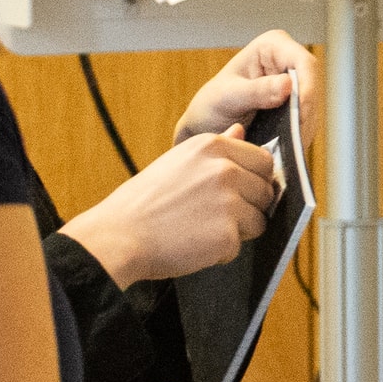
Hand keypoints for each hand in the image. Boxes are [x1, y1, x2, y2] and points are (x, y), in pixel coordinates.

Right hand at [59, 127, 280, 284]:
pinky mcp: (226, 234)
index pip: (263, 160)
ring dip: (238, 230)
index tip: (237, 192)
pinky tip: (193, 245)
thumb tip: (241, 129)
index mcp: (212, 146)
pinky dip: (221, 252)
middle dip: (249, 206)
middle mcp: (224, 170)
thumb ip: (215, 149)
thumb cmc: (143, 203)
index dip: (254, 180)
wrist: (116, 237)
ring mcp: (228, 202)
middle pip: (266, 190)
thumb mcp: (177, 162)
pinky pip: (239, 246)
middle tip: (213, 216)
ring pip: (259, 220)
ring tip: (201, 229)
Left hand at [176, 30, 315, 146]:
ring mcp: (293, 83)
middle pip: (312, 85)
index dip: (307, 88)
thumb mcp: (227, 97)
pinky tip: (288, 147)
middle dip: (305, 113)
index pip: (303, 62)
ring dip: (303, 128)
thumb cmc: (209, 106)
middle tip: (294, 140)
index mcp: (271, 46)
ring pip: (313, 105)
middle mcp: (287, 60)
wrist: (205, 127)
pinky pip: (307, 118)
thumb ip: (255, 91)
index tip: (300, 115)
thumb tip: (288, 85)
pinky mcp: (294, 104)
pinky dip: (299, 134)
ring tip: (288, 148)